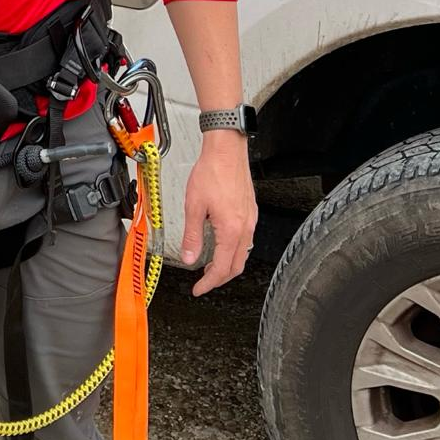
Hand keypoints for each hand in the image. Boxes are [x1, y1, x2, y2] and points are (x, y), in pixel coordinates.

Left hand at [180, 130, 257, 295]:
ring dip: (227, 264)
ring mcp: (250, 219)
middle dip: (220, 278)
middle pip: (236, 265)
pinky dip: (233, 249)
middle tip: (204, 281)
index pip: (222, 268)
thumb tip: (189, 258)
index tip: (198, 289)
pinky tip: (221, 244)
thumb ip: (192, 235)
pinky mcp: (250, 211)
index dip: (209, 283)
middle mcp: (245, 227)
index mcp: (231, 229)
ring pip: (242, 253)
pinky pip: (245, 239)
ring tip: (210, 265)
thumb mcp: (194, 206)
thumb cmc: (212, 171)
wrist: (226, 150)